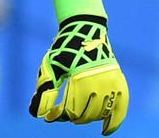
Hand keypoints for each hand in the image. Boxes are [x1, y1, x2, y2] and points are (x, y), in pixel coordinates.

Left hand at [29, 0, 128, 134]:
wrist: (85, 32)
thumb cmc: (64, 50)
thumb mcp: (50, 68)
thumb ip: (45, 91)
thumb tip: (37, 114)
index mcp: (80, 78)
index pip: (70, 109)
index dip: (59, 116)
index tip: (51, 117)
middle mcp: (99, 82)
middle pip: (85, 114)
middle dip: (71, 117)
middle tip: (62, 114)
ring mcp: (112, 83)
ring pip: (100, 113)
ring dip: (87, 117)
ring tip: (76, 115)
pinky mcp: (120, 83)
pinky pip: (121, 108)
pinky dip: (114, 122)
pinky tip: (105, 131)